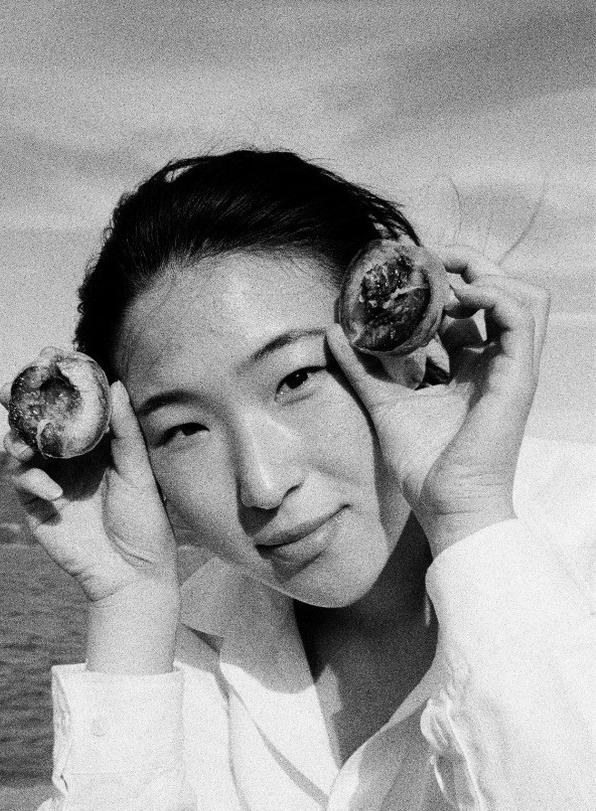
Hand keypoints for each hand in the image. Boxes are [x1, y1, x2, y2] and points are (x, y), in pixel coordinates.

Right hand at [0, 378, 177, 603]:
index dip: (57, 378)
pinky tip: (54, 492)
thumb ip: (125, 431)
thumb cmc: (144, 522)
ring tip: (24, 441)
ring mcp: (49, 477)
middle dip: (20, 400)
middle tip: (12, 388)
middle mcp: (69, 456)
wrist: (132, 572)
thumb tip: (115, 384)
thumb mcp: (139, 472)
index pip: (70, 403)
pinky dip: (32, 479)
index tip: (48, 353)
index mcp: (96, 443)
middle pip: (36, 419)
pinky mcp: (35, 504)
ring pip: (19, 444)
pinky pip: (22, 480)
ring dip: (16, 436)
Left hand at [326, 246, 549, 555]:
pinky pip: (519, 316)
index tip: (409, 274)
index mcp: (472, 370)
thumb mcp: (385, 405)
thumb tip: (334, 332)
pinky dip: (492, 295)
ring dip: (484, 274)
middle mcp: (497, 365)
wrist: (447, 507)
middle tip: (428, 257)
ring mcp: (512, 370)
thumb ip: (363, 369)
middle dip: (468, 265)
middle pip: (502, 292)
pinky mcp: (518, 378)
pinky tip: (456, 297)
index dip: (446, 284)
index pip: (472, 311)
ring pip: (522, 295)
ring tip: (443, 275)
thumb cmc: (425, 468)